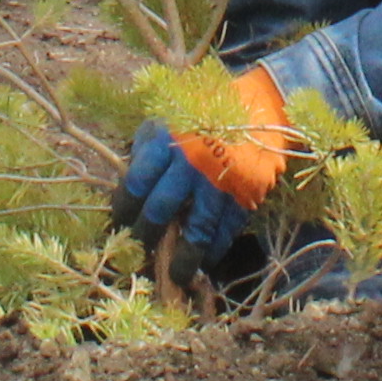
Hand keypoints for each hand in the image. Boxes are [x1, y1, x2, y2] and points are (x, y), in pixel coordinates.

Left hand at [107, 67, 294, 257]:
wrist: (261, 105)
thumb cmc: (204, 113)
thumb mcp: (168, 119)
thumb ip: (146, 150)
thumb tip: (128, 191)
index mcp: (167, 139)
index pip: (136, 184)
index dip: (124, 209)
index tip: (120, 224)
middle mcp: (192, 162)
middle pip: (161, 210)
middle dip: (146, 236)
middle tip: (140, 251)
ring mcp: (222, 180)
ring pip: (197, 230)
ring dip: (183, 258)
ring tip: (175, 275)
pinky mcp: (247, 192)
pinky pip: (227, 229)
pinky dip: (216, 248)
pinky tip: (207, 259)